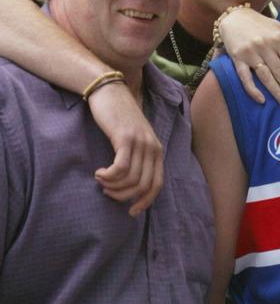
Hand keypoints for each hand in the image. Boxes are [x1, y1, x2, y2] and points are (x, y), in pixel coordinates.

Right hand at [89, 80, 162, 216]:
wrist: (109, 91)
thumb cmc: (117, 117)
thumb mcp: (133, 139)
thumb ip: (137, 158)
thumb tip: (130, 186)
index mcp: (157, 150)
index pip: (157, 185)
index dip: (145, 202)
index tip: (131, 212)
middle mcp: (152, 148)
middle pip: (143, 186)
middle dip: (124, 196)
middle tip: (108, 192)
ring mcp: (140, 142)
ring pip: (131, 179)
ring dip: (113, 186)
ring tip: (101, 181)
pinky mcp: (125, 138)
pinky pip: (120, 169)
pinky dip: (108, 176)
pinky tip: (99, 173)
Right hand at [218, 7, 279, 107]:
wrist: (234, 17)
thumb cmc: (263, 26)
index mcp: (278, 38)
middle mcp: (265, 46)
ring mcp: (250, 53)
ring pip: (265, 76)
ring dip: (277, 92)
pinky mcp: (237, 59)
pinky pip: (245, 77)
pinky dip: (253, 89)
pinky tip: (262, 100)